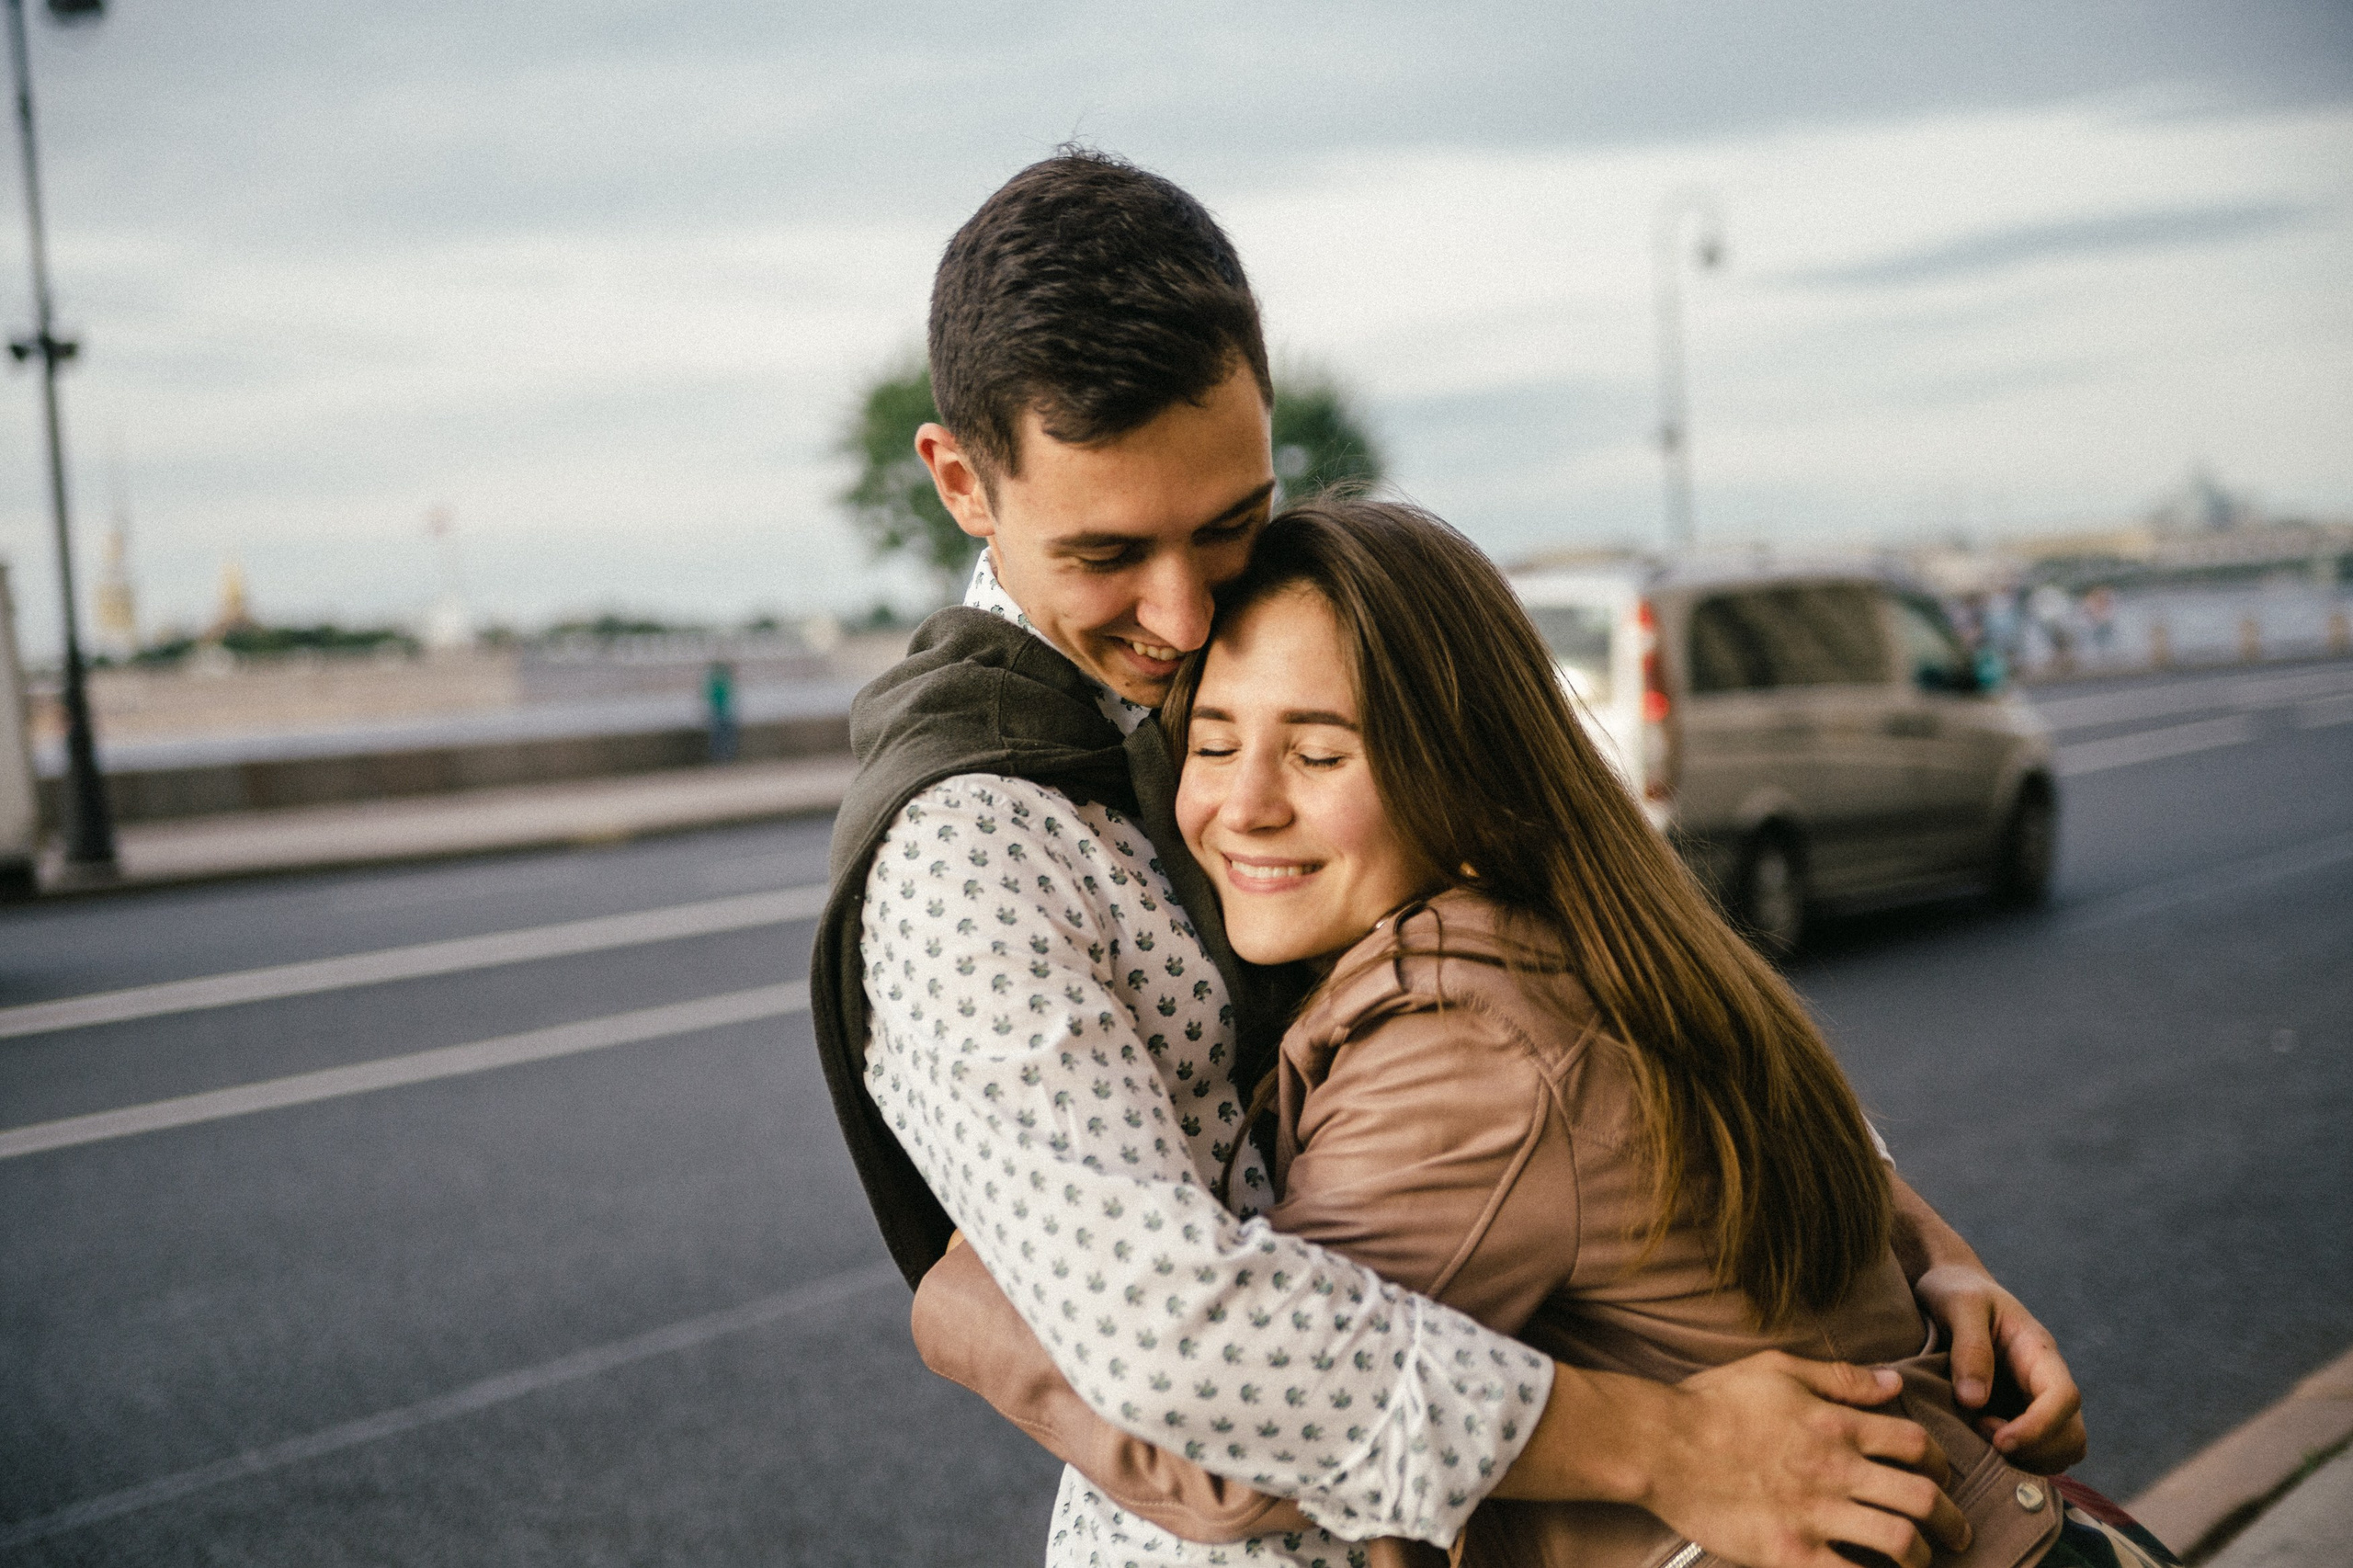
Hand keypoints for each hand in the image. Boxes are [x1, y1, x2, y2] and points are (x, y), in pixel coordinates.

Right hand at [1500, 1353, 1970, 1567]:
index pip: (1915, 1444)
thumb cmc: (1713, 1402)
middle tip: (1956, 1531)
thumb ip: (1841, 1376)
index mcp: (1834, 1423)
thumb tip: (1895, 1382)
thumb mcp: (1777, 1369)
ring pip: (1901, 1542)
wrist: (1659, 1444)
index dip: (1942, 1463)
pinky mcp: (1790, 1554)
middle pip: (1922, 1497)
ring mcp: (1814, 1515)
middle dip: (1951, 1519)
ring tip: (1923, 1561)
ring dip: (1923, 1556)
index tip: (1943, 1477)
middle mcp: (1834, 1469)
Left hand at [1913, 1264, 2086, 1473]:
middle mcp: (2045, 1381)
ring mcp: (2034, 1401)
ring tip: (1978, 1438)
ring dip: (2027, 1460)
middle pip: (2072, 1434)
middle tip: (1981, 1434)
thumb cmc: (1955, 1290)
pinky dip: (2016, 1461)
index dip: (2039, 1428)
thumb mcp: (1958, 1304)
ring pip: (2060, 1450)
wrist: (1948, 1286)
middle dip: (2034, 1449)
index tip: (2000, 1440)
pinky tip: (1977, 1445)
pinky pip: (2035, 1453)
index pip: (2064, 1398)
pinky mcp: (2017, 1415)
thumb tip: (1974, 1401)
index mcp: (2038, 1351)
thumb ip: (1969, 1348)